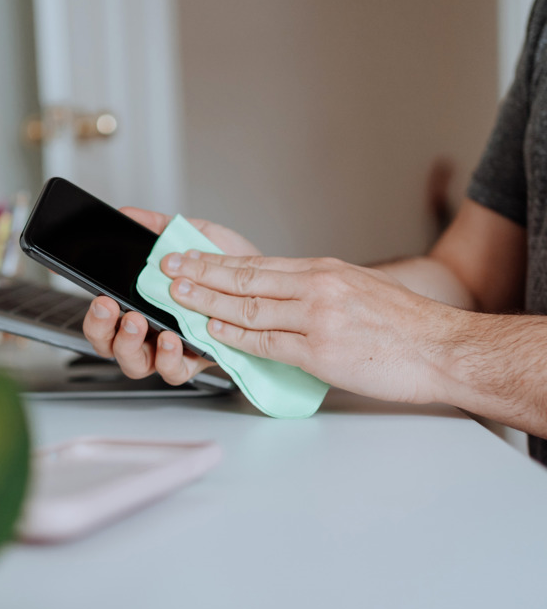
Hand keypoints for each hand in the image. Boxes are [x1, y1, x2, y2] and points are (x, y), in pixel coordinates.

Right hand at [82, 207, 260, 384]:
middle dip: (104, 330)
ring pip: (137, 365)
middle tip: (112, 308)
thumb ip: (158, 227)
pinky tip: (174, 338)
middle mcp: (152, 332)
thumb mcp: (192, 237)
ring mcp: (172, 350)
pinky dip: (170, 358)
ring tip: (140, 322)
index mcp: (143, 304)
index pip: (105, 317)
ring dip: (132, 346)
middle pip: (111, 346)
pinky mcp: (197, 361)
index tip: (100, 296)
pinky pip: (175, 371)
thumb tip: (128, 213)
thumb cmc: (230, 265)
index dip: (95, 314)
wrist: (270, 282)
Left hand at [160, 251, 459, 403]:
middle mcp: (316, 287)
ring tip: (178, 294)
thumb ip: (313, 291)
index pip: (256, 264)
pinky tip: (213, 329)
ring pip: (249, 307)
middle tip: (167, 269)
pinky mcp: (320, 351)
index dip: (216, 261)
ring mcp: (317, 318)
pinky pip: (267, 342)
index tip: (188, 257)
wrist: (441, 348)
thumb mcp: (356, 289)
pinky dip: (235, 335)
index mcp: (322, 271)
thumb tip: (276, 298)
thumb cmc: (402, 324)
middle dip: (200, 273)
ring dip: (207, 300)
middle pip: (245, 278)